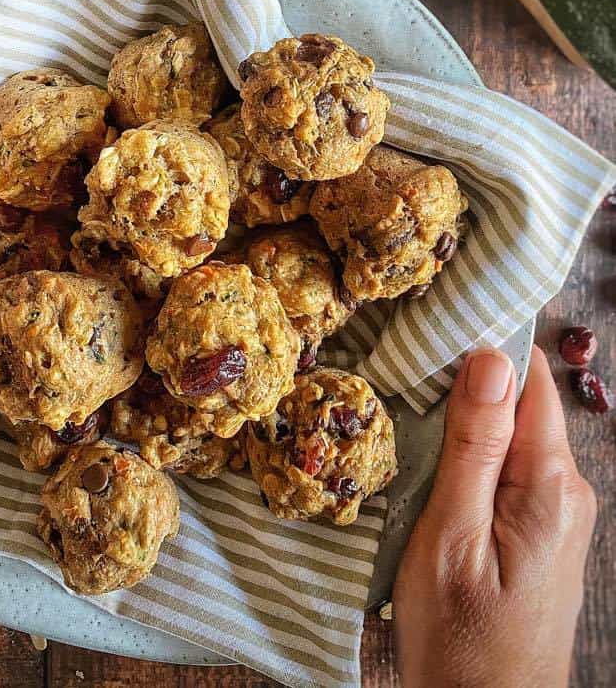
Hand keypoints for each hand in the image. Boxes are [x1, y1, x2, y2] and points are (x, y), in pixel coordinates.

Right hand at [394, 345, 596, 687]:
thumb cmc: (461, 640)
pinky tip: (432, 467)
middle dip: (466, 386)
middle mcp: (568, 490)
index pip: (529, 379)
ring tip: (407, 418)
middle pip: (521, 403)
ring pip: (511, 436)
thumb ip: (475, 446)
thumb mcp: (452, 536)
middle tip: (402, 377)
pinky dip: (472, 457)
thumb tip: (491, 358)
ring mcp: (558, 513)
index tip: (430, 329)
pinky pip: (509, 469)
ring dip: (464, 425)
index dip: (483, 346)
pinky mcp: (541, 532)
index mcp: (551, 484)